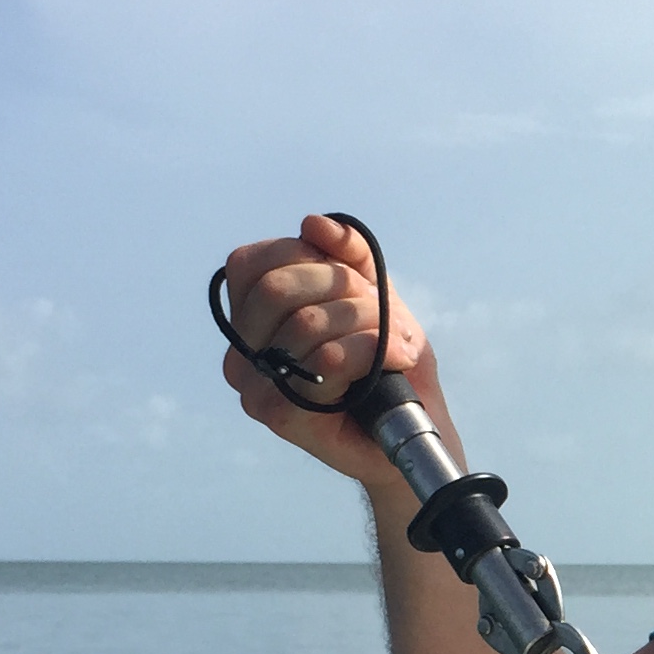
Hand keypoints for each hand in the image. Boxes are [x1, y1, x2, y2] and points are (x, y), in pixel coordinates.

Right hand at [214, 213, 440, 493]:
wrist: (413, 430)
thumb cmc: (388, 361)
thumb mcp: (373, 293)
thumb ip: (347, 252)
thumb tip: (312, 223)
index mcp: (248, 321)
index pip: (253, 261)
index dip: (308, 257)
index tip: (350, 282)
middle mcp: (240, 356)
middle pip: (279, 288)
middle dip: (345, 288)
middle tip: (381, 314)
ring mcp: (256, 390)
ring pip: (308, 322)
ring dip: (372, 323)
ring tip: (398, 344)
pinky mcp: (284, 419)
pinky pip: (328, 360)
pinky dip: (375, 350)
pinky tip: (396, 361)